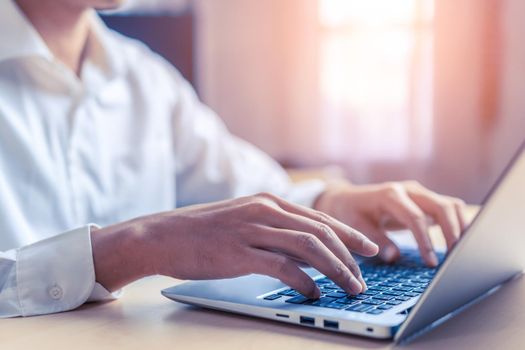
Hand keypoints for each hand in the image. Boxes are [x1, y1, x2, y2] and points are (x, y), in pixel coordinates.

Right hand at [91, 193, 378, 297]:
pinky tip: (313, 293)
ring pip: (309, 247)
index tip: (369, 249)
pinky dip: (304, 281)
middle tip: (364, 276)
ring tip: (350, 287)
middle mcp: (266, 211)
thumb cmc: (201, 231)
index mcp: (268, 202)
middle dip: (350, 255)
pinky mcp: (240, 252)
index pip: (320, 217)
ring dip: (335, 269)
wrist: (162, 235)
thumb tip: (304, 253)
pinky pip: (283, 267)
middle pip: (321, 230)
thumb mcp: (243, 221)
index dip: (349, 234)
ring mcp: (253, 230)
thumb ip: (273, 232)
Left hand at [315, 181, 467, 266]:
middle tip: (456, 258)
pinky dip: (460, 224)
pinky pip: (450, 209)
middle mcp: (409, 190)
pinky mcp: (426, 201)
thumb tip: (394, 256)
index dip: (426, 241)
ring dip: (461, 227)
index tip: (432, 263)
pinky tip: (463, 243)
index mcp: (390, 195)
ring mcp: (420, 194)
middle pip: (441, 206)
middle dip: (451, 232)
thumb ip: (375, 239)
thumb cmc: (351, 212)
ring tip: (463, 253)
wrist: (348, 198)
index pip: (415, 217)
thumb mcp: (356, 225)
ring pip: (450, 205)